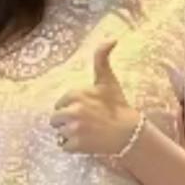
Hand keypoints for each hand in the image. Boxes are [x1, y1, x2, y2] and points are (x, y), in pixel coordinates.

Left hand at [50, 41, 140, 155]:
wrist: (129, 133)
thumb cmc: (117, 105)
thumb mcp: (107, 80)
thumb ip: (102, 59)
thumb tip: (111, 38)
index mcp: (75, 94)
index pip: (59, 104)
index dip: (71, 107)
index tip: (86, 109)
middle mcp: (72, 111)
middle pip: (55, 119)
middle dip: (67, 121)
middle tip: (86, 122)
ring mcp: (73, 129)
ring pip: (59, 132)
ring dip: (69, 134)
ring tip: (87, 132)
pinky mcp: (75, 145)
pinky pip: (63, 146)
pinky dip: (73, 146)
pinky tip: (87, 142)